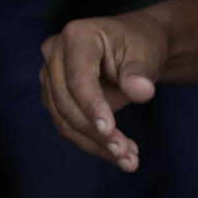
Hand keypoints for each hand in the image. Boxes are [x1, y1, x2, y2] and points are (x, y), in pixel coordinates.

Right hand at [39, 10, 169, 171]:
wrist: (135, 49)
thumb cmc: (141, 47)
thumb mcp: (147, 56)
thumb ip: (141, 74)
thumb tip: (142, 92)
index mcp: (77, 36)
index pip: (79, 78)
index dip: (92, 106)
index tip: (110, 131)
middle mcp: (55, 54)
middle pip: (67, 103)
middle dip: (97, 134)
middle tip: (128, 155)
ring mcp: (50, 77)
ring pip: (65, 122)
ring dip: (96, 146)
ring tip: (130, 161)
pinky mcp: (55, 98)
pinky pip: (69, 128)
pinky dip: (94, 145)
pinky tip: (121, 155)